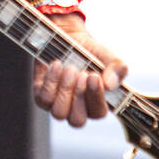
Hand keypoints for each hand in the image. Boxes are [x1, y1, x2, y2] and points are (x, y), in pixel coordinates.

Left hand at [32, 13, 127, 127]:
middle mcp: (76, 109)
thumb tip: (110, 84)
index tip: (94, 76)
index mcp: (95, 104)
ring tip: (70, 69)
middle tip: (82, 74)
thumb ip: (117, 68)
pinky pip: (43, 99)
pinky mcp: (41, 94)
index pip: (98, 113)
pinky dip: (50, 82)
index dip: (96, 98)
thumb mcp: (107, 56)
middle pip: (77, 120)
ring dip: (65, 90)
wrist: (68, 37)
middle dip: (79, 97)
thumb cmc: (90, 52)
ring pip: (59, 113)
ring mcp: (57, 103)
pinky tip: (57, 65)